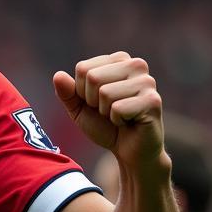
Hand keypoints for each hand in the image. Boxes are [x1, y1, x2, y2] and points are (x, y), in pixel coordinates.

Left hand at [53, 52, 166, 171]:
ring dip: (106, 112)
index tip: (97, 102)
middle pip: (92, 77)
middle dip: (93, 101)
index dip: (82, 92)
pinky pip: (118, 108)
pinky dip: (117, 120)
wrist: (129, 151)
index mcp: (118, 60)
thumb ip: (67, 92)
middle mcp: (135, 65)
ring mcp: (147, 81)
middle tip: (109, 111)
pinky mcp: (153, 100)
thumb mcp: (79, 109)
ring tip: (120, 116)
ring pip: (105, 93)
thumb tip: (58, 75)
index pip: (83, 68)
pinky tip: (129, 122)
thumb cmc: (105, 126)